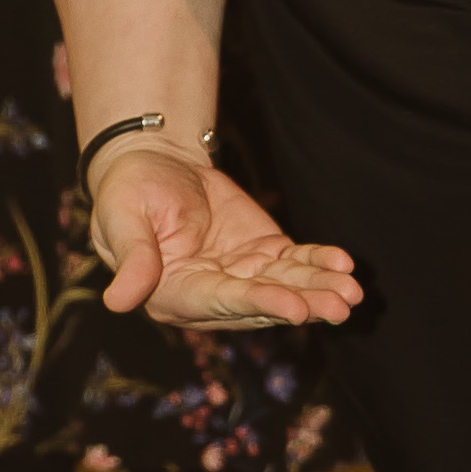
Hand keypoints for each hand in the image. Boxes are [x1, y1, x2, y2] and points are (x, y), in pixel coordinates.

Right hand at [86, 135, 360, 330]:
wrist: (153, 163)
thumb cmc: (127, 191)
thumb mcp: (121, 217)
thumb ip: (131, 257)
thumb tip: (117, 302)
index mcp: (174, 293)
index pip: (222, 301)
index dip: (259, 304)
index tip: (294, 308)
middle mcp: (211, 294)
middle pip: (263, 303)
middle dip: (303, 304)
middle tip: (339, 306)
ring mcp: (241, 276)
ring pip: (286, 287)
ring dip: (320, 290)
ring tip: (353, 293)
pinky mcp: (263, 254)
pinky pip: (296, 263)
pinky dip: (320, 263)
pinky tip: (344, 264)